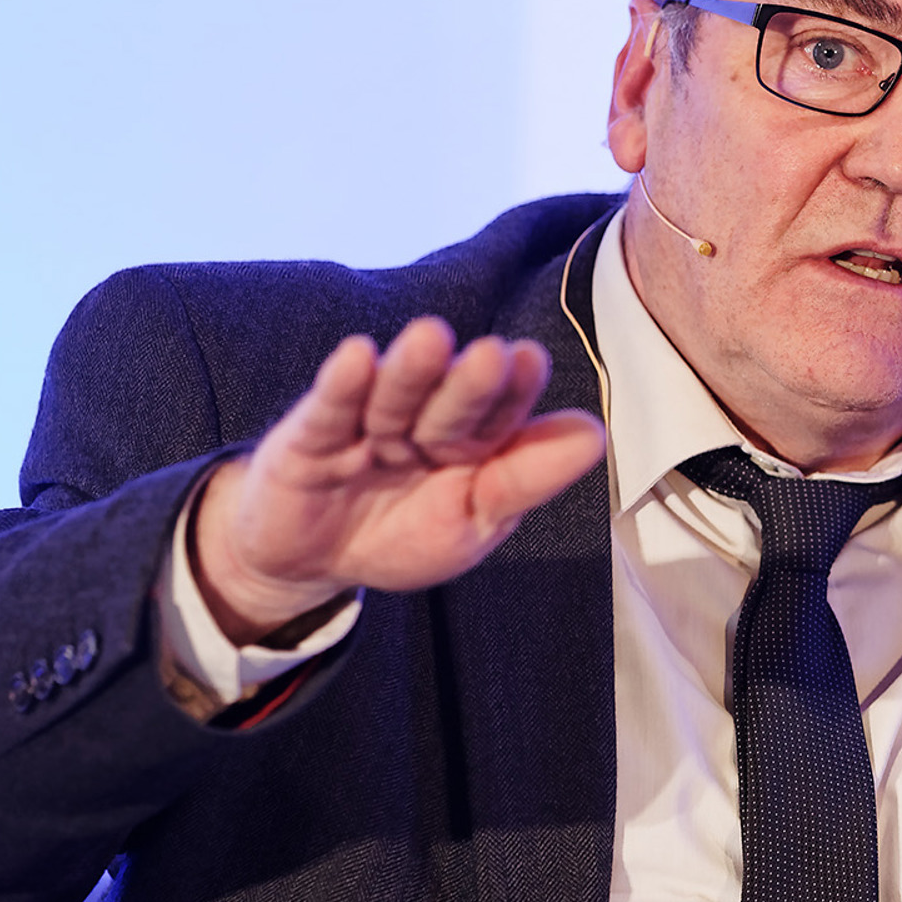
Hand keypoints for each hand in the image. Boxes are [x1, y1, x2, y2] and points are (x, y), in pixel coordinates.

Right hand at [190, 317, 606, 643]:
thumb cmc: (399, 536)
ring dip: (411, 372)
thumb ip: (523, 480)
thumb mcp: (472, 523)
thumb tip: (594, 434)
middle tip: (491, 355)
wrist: (309, 564)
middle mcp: (421, 422)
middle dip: (469, 384)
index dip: (514, 391)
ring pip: (392, 398)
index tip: (530, 361)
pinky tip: (356, 356)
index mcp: (470, 441)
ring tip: (430, 338)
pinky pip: (328, 411)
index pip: (499, 415)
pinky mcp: (308, 438)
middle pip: (448, 403)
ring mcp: (365, 425)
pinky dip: (341, 386)